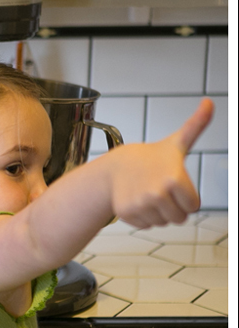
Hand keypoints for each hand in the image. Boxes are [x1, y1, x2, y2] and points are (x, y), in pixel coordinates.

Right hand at [109, 99, 212, 228]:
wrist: (118, 165)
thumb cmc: (152, 157)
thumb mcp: (177, 142)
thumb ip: (197, 125)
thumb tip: (209, 102)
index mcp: (174, 179)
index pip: (193, 207)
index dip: (187, 197)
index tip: (175, 183)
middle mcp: (157, 193)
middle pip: (178, 218)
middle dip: (173, 208)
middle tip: (161, 191)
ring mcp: (141, 204)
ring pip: (162, 223)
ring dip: (158, 213)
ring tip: (148, 194)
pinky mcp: (127, 213)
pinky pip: (146, 225)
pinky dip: (143, 217)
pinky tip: (137, 200)